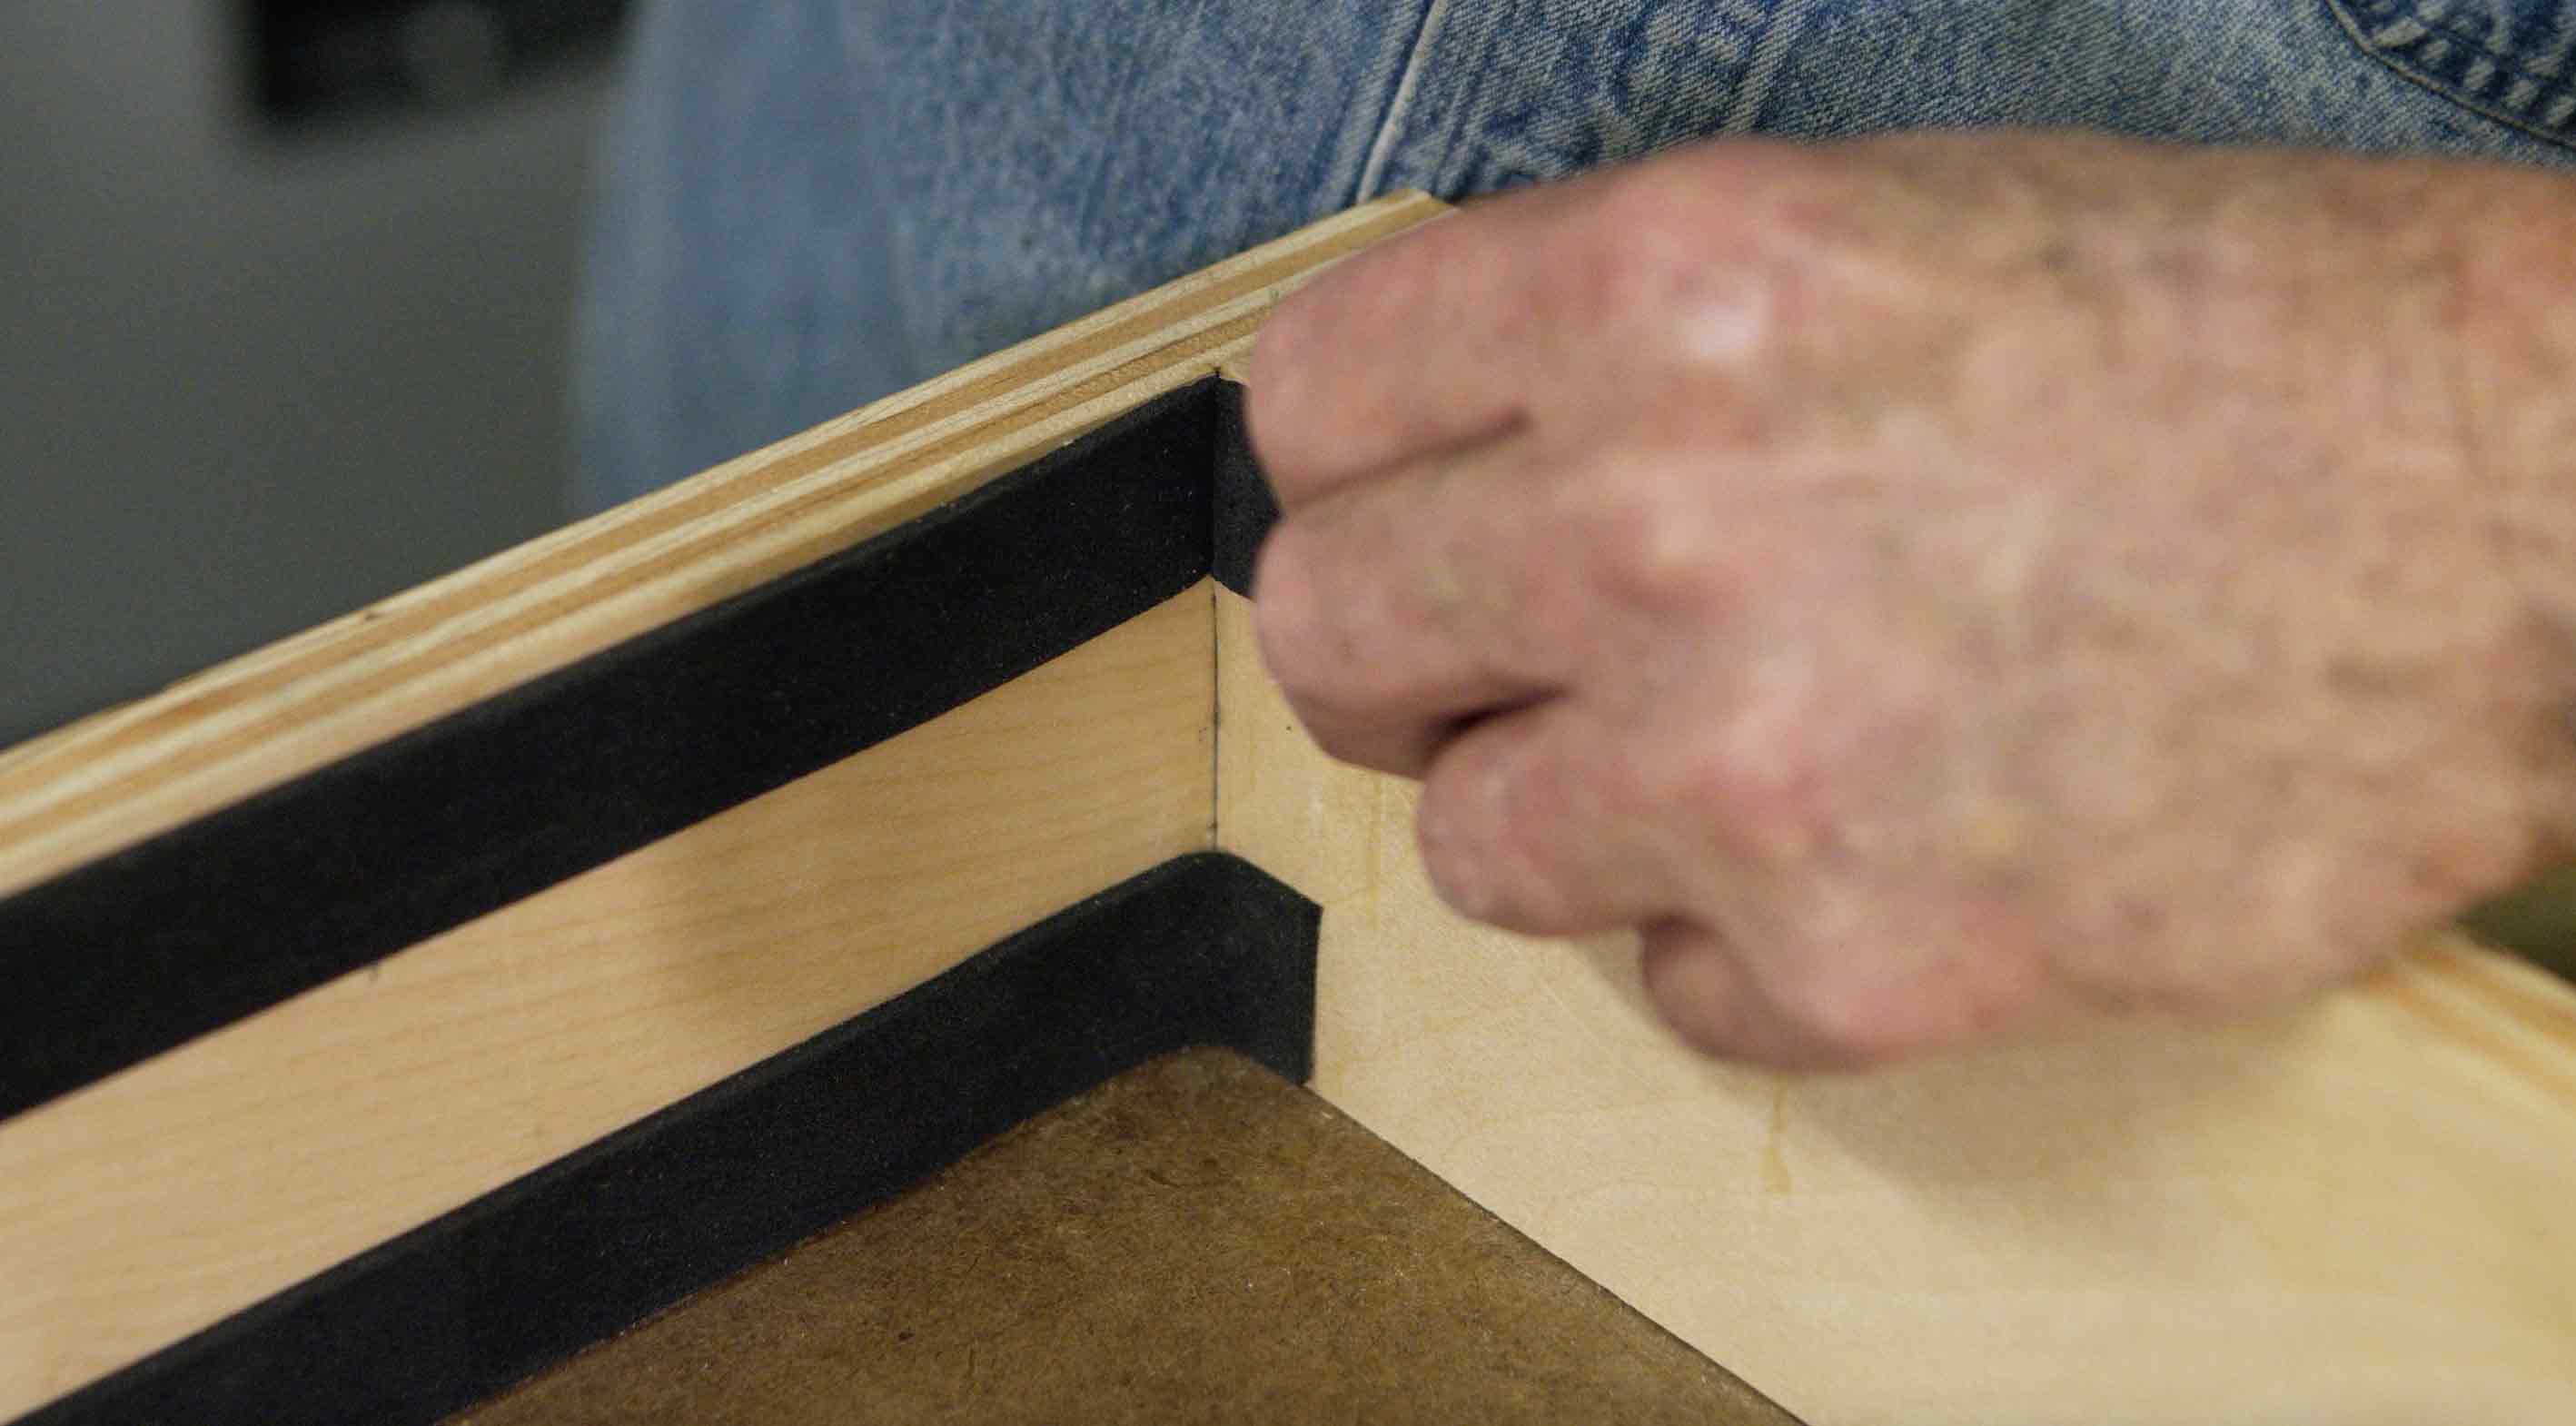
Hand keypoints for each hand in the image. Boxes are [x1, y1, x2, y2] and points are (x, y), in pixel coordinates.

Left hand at [1245, 132, 2575, 1067]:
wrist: (2527, 516)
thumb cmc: (2225, 344)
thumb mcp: (1877, 230)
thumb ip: (1611, 346)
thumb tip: (1440, 463)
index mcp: (1663, 294)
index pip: (1313, 409)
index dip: (1350, 466)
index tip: (1402, 510)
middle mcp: (1664, 524)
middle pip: (1330, 638)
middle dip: (1405, 653)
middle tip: (1508, 660)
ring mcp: (1750, 766)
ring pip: (1471, 844)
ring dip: (1573, 807)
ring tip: (1736, 754)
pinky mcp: (1856, 965)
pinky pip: (1662, 988)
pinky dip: (1740, 940)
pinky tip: (1876, 848)